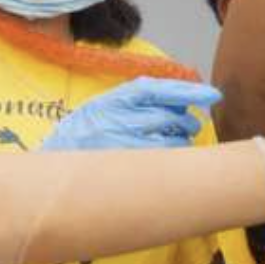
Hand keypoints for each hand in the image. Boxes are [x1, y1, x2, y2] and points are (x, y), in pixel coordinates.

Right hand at [42, 77, 221, 152]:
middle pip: (168, 116)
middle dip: (186, 121)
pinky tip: (169, 160)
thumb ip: (136, 100)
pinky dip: (172, 161)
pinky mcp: (126, 170)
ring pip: (170, 142)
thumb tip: (181, 100)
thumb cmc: (83, 138)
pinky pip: (162, 164)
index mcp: (111, 100)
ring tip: (176, 141)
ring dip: (181, 142)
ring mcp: (120, 147)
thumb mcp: (102, 108)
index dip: (188, 91)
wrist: (51, 174)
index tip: (213, 95)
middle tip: (189, 124)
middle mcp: (115, 120)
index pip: (156, 89)